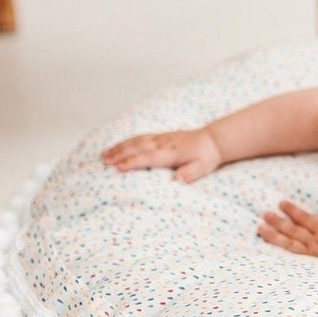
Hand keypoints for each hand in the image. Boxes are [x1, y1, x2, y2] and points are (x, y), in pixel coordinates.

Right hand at [101, 127, 222, 182]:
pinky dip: (127, 141)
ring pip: (137, 141)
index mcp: (172, 152)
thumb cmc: (206, 156)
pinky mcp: (160, 136)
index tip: (119, 168)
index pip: (149, 157)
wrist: (214, 139)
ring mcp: (161, 138)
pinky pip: (140, 137)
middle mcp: (163, 143)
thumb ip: (188, 173)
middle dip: (120, 154)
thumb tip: (176, 180)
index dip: (134, 162)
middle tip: (103, 161)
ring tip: (104, 154)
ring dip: (120, 147)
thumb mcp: (201, 168)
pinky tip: (118, 146)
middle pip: (138, 147)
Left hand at [258, 201, 317, 264]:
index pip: (305, 218)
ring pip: (290, 241)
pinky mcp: (311, 263)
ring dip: (275, 234)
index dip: (292, 210)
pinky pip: (294, 256)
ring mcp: (312, 251)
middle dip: (279, 221)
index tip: (281, 203)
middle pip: (294, 228)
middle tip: (265, 213)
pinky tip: (272, 247)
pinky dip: (283, 250)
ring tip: (261, 228)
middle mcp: (316, 239)